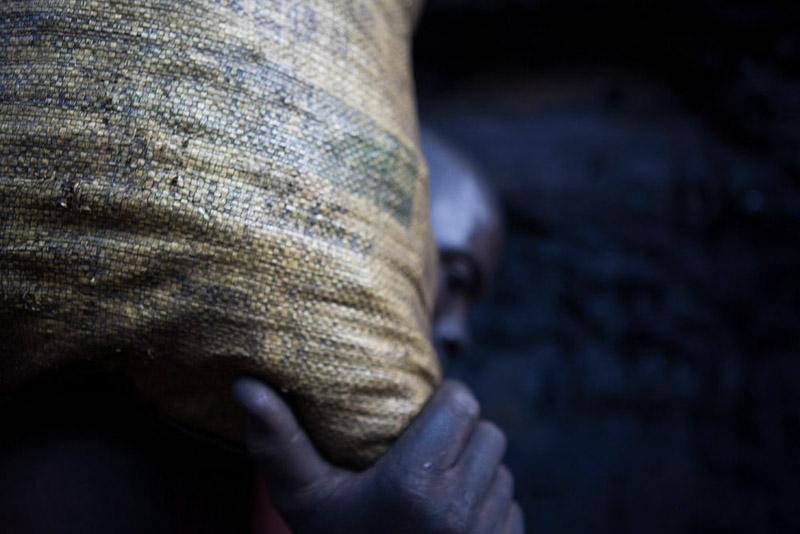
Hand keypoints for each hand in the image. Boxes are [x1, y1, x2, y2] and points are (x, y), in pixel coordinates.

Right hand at [232, 378, 523, 533]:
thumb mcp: (302, 497)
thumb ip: (277, 441)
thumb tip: (244, 385)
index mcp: (414, 482)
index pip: (463, 403)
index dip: (445, 400)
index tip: (423, 411)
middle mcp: (459, 507)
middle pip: (488, 432)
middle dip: (463, 432)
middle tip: (430, 444)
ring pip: (501, 470)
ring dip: (477, 467)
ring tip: (440, 479)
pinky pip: (511, 508)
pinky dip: (489, 505)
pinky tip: (454, 517)